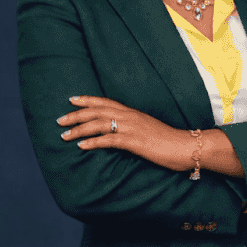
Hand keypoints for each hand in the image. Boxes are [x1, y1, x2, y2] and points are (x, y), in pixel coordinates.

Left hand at [56, 96, 193, 170]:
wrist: (187, 147)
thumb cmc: (169, 141)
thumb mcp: (148, 130)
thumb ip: (133, 128)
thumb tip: (120, 133)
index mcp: (133, 113)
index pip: (105, 102)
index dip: (87, 100)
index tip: (71, 99)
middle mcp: (130, 117)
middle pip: (97, 111)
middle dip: (76, 115)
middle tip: (59, 120)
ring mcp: (132, 128)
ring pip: (99, 124)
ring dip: (79, 129)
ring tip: (64, 135)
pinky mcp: (135, 142)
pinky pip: (109, 140)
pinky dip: (93, 142)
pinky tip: (81, 145)